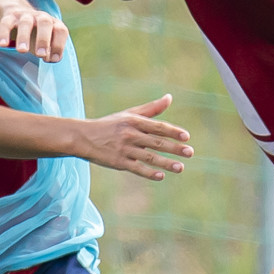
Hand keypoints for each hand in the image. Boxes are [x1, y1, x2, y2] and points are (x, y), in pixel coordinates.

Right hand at [0, 3, 68, 61]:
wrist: (19, 15)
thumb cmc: (37, 34)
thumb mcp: (46, 43)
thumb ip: (50, 52)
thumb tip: (50, 58)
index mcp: (53, 23)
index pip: (60, 30)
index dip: (59, 45)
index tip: (53, 59)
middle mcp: (41, 17)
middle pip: (45, 23)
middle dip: (44, 39)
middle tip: (40, 55)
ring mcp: (25, 16)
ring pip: (25, 23)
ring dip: (24, 37)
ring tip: (22, 51)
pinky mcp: (10, 17)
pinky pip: (6, 23)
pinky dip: (4, 34)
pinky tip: (3, 45)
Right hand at [77, 94, 192, 180]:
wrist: (83, 137)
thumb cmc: (110, 125)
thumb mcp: (129, 114)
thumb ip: (151, 109)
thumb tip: (169, 98)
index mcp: (134, 121)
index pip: (158, 127)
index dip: (173, 131)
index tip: (186, 137)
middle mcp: (130, 134)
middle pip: (156, 142)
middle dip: (174, 148)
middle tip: (190, 152)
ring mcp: (124, 149)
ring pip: (149, 157)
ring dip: (166, 163)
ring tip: (181, 167)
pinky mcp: (118, 162)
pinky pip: (137, 168)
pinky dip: (149, 173)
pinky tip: (161, 176)